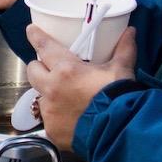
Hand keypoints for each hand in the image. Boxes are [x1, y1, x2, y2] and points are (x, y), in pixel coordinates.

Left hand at [25, 25, 137, 150]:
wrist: (119, 131)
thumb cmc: (118, 97)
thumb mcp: (121, 70)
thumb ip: (123, 49)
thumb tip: (130, 31)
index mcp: (66, 70)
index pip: (45, 47)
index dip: (36, 37)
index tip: (31, 31)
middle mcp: (52, 88)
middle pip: (33, 71)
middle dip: (39, 68)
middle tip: (50, 70)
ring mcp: (49, 111)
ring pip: (40, 97)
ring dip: (49, 95)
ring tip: (66, 99)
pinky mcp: (51, 130)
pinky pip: (48, 120)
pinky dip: (56, 118)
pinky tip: (70, 119)